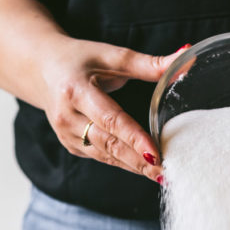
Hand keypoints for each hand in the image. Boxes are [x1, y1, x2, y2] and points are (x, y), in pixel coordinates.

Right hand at [42, 37, 187, 180]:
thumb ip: (149, 63)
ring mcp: (66, 134)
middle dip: (138, 161)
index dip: (134, 138)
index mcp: (76, 90)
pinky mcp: (70, 145)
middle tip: (166, 171)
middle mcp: (67, 116)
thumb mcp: (112, 55)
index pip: (110, 119)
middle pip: (108, 144)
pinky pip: (100, 157)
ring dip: (133, 166)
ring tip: (161, 175)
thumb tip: (187, 56)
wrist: (42, 69)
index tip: (156, 154)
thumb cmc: (80, 59)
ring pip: (105, 155)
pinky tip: (143, 168)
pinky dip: (123, 163)